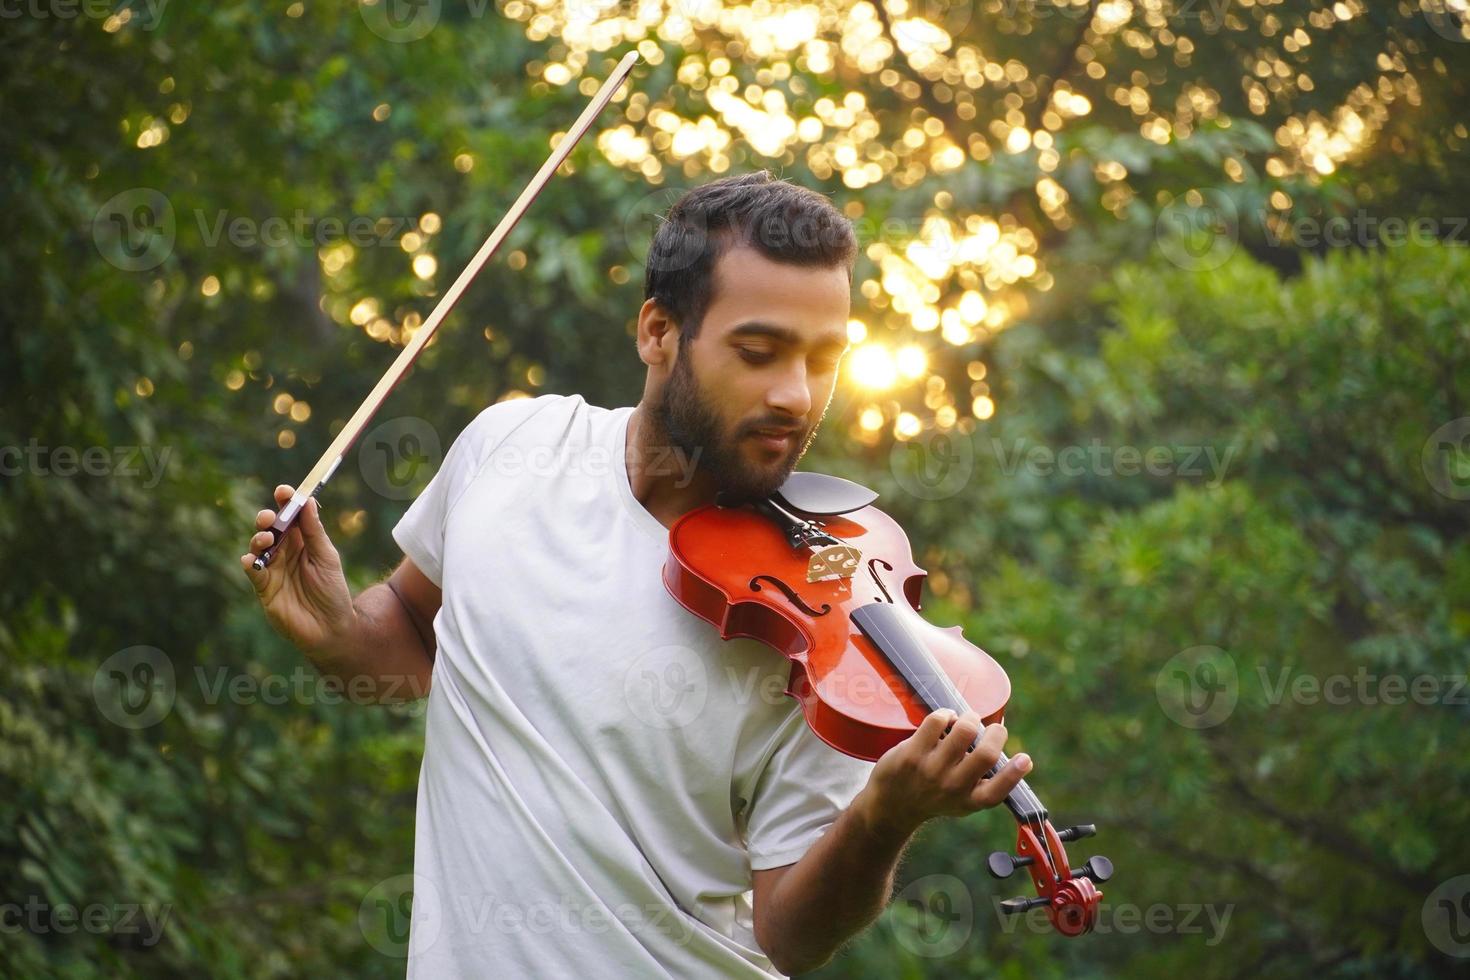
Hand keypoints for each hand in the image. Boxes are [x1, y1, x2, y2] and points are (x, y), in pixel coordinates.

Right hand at [241, 484, 354, 654]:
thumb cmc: (333, 593)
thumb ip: (315, 532)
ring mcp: (273, 569)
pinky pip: (252, 572)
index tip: (284, 491)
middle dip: (268, 518)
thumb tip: (308, 501)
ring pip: (258, 546)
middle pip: (271, 527)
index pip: (291, 516)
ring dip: (259, 538)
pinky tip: (252, 559)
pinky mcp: (264, 588)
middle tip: (272, 517)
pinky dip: (250, 563)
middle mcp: (285, 552)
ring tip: (268, 538)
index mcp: (303, 542)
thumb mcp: (327, 558)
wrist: (331, 629)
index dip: (286, 502)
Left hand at [854, 710, 1030, 838]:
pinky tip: (944, 720)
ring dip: (970, 718)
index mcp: (970, 800)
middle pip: (986, 754)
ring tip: (966, 720)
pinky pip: (936, 721)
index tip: (1024, 758)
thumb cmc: (934, 795)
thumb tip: (1007, 744)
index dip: (1014, 774)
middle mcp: (953, 788)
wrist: (891, 806)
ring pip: (964, 731)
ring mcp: (932, 770)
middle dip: (996, 732)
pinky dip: (946, 714)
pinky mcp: (912, 754)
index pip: (997, 791)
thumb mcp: (962, 799)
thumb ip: (983, 780)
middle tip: (991, 728)